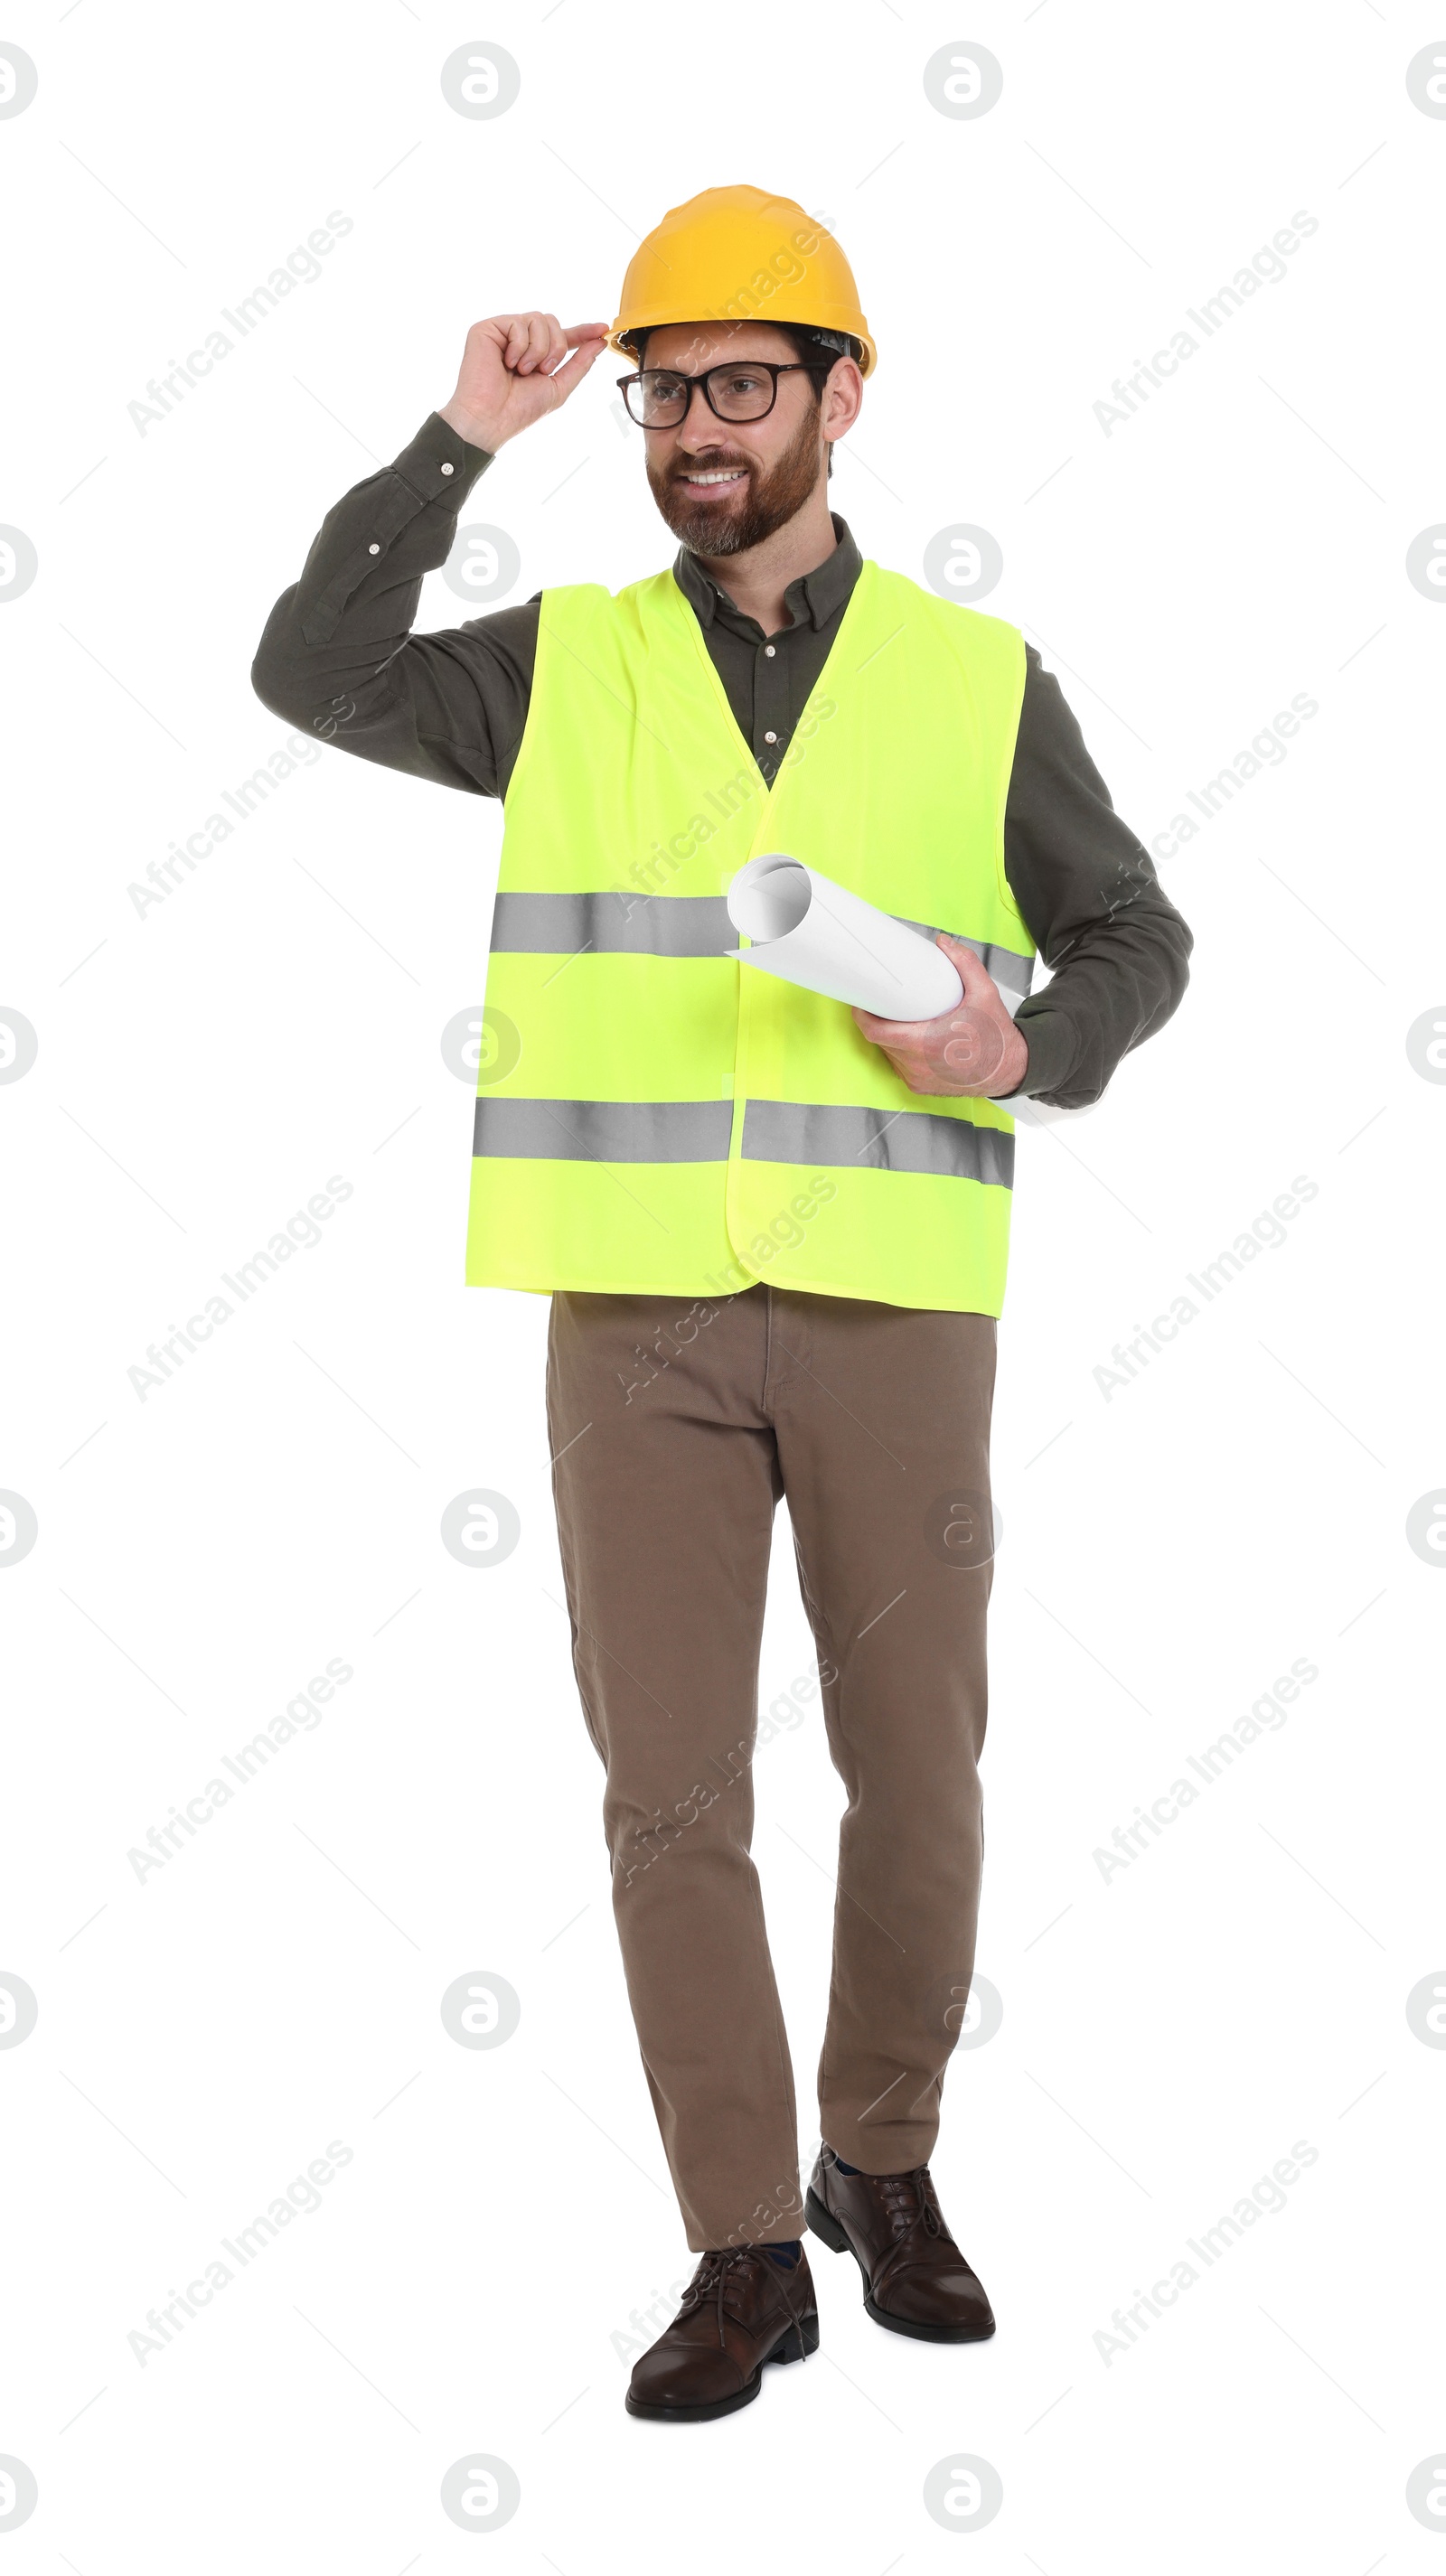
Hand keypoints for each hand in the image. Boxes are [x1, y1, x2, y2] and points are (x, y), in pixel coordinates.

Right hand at [439, 312, 609, 452]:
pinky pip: (518, 322)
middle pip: (553, 322)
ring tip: (522, 370)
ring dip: (537, 349)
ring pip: (538, 319)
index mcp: (537, 355)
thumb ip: (580, 364)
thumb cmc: (519, 409)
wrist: (491, 418)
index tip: (602, 329)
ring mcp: (503, 333)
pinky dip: (519, 346)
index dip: (583, 332)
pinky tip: (508, 363)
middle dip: (555, 348)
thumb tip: (599, 342)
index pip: (563, 337)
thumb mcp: (558, 387)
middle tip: (542, 371)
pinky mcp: (487, 329)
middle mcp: (520, 340)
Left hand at [852, 932, 1028, 1097]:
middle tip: (882, 1002)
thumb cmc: (996, 1037)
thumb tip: (943, 943)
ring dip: (888, 1037)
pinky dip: (899, 1052)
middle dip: (877, 1021)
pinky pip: (899, 1066)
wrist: (1009, 1070)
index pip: (875, 1031)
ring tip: (897, 1018)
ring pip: (888, 1054)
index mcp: (925, 1043)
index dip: (862, 1015)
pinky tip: (909, 1039)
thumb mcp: (984, 993)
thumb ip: (965, 964)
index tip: (861, 1001)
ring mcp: (917, 1078)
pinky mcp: (921, 1087)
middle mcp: (917, 1065)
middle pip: (880, 1040)